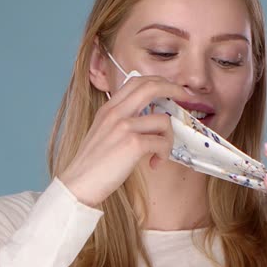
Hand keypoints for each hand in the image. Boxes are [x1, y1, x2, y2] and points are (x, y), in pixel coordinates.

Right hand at [59, 76, 184, 207]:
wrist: (78, 184)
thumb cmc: (92, 165)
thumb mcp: (102, 133)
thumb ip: (120, 121)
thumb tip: (148, 118)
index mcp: (108, 109)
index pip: (136, 81)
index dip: (159, 81)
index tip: (173, 89)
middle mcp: (115, 113)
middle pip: (151, 87)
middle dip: (175, 90)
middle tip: (187, 99)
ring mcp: (124, 127)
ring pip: (163, 120)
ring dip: (169, 139)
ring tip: (160, 154)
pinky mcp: (132, 144)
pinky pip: (162, 142)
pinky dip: (163, 155)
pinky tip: (154, 164)